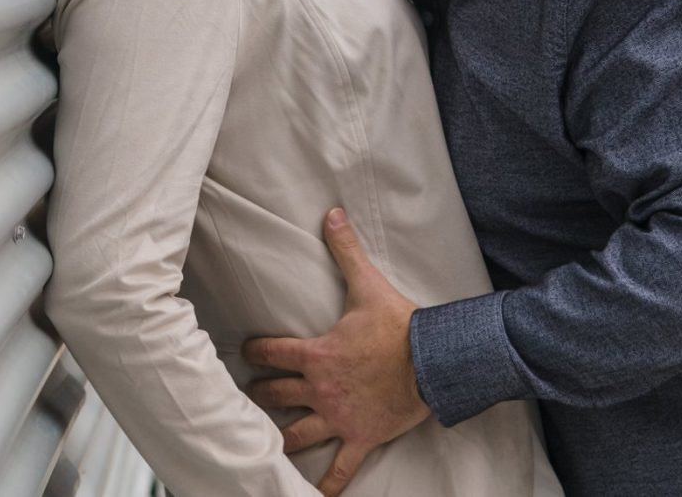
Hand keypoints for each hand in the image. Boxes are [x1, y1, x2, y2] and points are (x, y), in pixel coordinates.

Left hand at [242, 208, 429, 495]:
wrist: (436, 362)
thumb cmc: (400, 326)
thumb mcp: (367, 285)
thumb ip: (345, 250)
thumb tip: (331, 212)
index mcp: (315, 353)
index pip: (268, 350)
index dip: (253, 349)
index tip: (245, 349)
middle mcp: (319, 389)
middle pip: (272, 396)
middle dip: (257, 394)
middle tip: (249, 393)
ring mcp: (339, 417)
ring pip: (294, 435)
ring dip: (275, 437)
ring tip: (259, 440)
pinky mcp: (361, 438)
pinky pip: (340, 469)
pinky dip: (324, 486)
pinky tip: (310, 496)